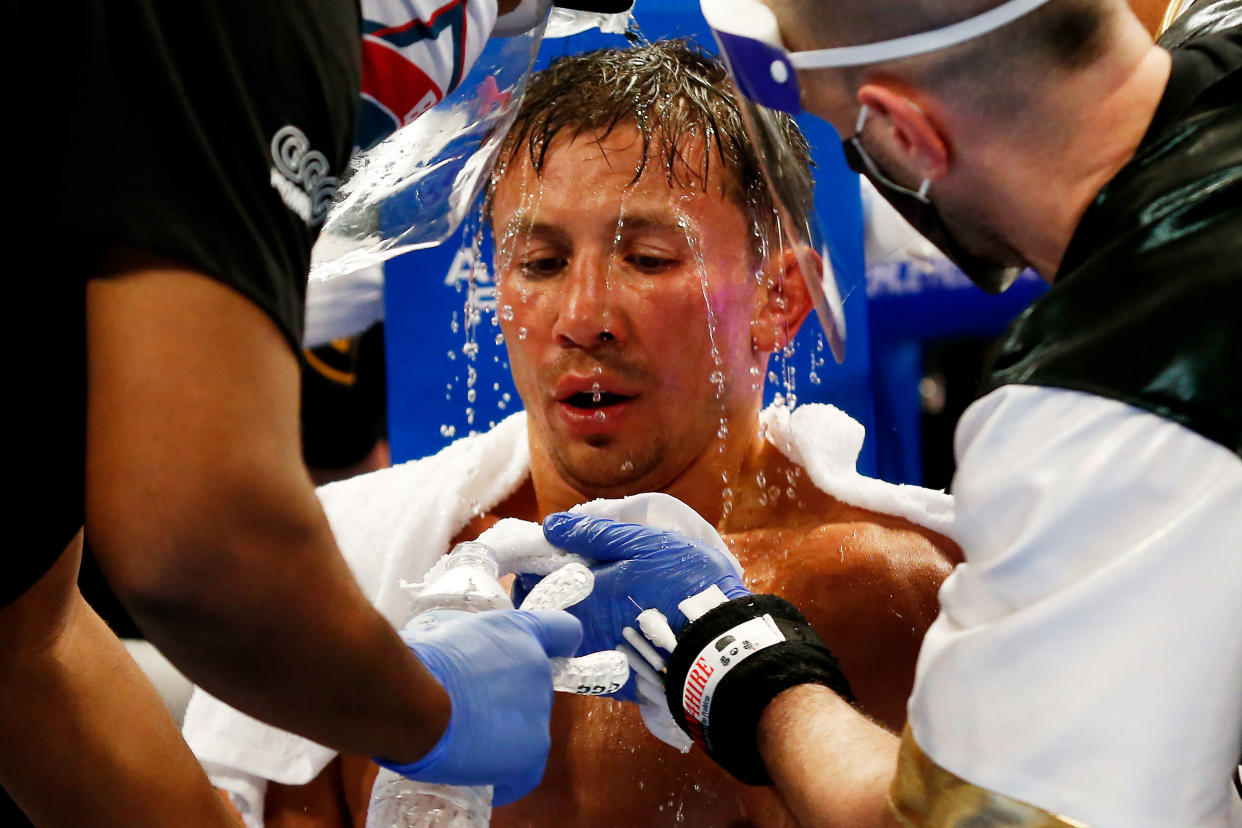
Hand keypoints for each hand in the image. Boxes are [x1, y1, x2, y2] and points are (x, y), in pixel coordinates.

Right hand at [375, 609, 581, 804]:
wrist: (415, 702)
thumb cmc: (416, 664)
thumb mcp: (444, 638)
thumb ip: (463, 650)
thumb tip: (448, 669)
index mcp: (519, 631)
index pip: (562, 631)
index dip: (558, 643)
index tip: (555, 651)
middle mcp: (538, 668)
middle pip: (532, 687)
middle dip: (504, 697)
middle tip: (466, 707)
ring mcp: (539, 710)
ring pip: (523, 728)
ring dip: (499, 734)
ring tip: (461, 741)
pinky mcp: (532, 752)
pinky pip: (521, 772)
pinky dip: (501, 778)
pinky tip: (478, 779)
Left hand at [539, 512, 750, 663]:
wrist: (723, 647)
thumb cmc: (685, 585)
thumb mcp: (644, 544)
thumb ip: (594, 534)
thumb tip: (551, 525)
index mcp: (581, 594)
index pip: (531, 580)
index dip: (538, 565)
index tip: (554, 555)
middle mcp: (579, 630)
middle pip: (544, 611)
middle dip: (551, 593)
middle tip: (574, 578)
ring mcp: (596, 660)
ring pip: (564, 636)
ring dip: (571, 619)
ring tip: (599, 605)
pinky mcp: (615, 682)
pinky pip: (588, 661)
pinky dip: (592, 644)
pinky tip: (615, 631)